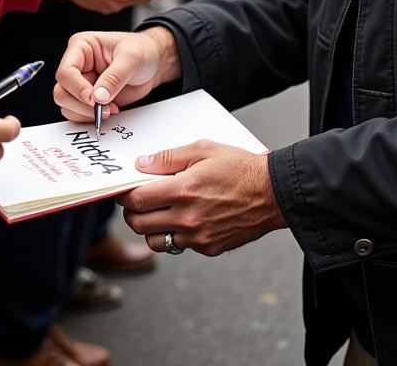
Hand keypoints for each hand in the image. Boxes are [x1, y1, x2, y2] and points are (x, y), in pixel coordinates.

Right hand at [53, 27, 179, 121]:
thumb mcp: (132, 58)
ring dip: (86, 113)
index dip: (77, 88)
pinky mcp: (88, 98)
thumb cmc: (142, 51)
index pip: (66, 72)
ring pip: (66, 105)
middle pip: (61, 92)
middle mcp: (77, 65)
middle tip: (105, 108)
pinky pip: (78, 113)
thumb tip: (98, 97)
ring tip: (111, 108)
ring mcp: (81, 83)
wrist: (153, 63)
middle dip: (81, 105)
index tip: (94, 99)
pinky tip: (111, 110)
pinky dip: (91, 117)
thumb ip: (114, 77)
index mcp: (81, 46)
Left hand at [119, 142, 285, 256]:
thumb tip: (141, 164)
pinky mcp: (209, 248)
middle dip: (131, 212)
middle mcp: (187, 218)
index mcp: (183, 190)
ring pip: (155, 241)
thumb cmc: (239, 166)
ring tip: (158, 213)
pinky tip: (185, 218)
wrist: (273, 193)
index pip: (136, 200)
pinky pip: (180, 245)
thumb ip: (168, 158)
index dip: (124, 195)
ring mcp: (198, 236)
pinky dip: (176, 234)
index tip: (123, 191)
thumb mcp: (203, 149)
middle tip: (136, 202)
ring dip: (150, 228)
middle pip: (139, 224)